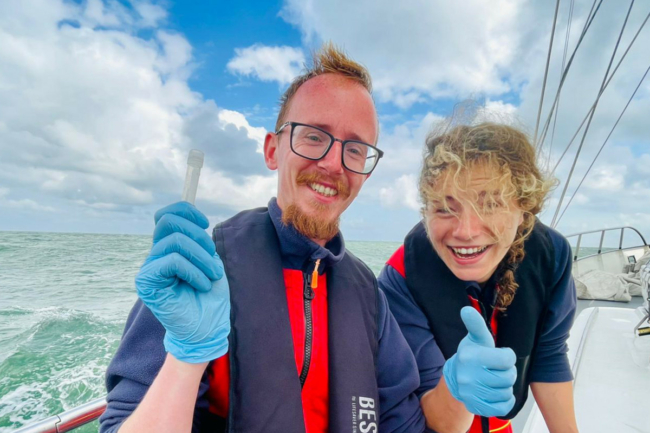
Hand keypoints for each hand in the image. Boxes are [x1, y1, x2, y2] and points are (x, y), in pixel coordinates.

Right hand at [135, 201, 229, 362]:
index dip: (186, 211)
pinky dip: (194, 271)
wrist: (207, 328)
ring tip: (212, 276)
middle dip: (197, 235)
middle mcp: (155, 255)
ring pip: (175, 241)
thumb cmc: (210, 296)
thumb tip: (191, 214)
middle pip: (168, 221)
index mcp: (169, 247)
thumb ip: (197, 238)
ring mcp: (149, 268)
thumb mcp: (209, 259)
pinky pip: (172, 261)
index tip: (205, 223)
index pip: (166, 215)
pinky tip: (202, 285)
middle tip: (212, 258)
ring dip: (202, 257)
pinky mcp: (147, 282)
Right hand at [442, 306, 516, 416]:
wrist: (456, 378)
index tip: (501, 356)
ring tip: (495, 380)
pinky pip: (502, 407)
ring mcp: (471, 394)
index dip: (507, 357)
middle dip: (507, 372)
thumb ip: (475, 324)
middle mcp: (468, 376)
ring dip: (505, 387)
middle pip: (509, 377)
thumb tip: (466, 309)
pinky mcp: (475, 407)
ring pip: (506, 392)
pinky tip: (497, 393)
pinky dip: (504, 401)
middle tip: (497, 369)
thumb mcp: (475, 338)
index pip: (507, 359)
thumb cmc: (472, 355)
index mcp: (470, 357)